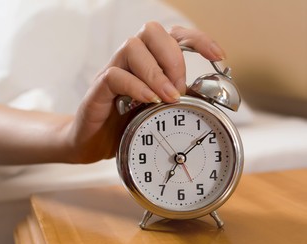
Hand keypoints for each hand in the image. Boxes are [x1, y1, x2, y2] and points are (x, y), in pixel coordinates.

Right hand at [65, 22, 225, 163]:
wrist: (93, 144)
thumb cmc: (125, 126)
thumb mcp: (158, 112)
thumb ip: (177, 99)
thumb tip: (205, 94)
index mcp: (146, 63)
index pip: (172, 36)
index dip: (197, 40)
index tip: (218, 57)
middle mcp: (128, 61)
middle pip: (151, 31)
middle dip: (173, 56)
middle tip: (179, 86)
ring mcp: (112, 72)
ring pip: (132, 47)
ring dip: (156, 73)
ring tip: (167, 98)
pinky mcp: (98, 90)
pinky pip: (114, 76)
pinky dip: (136, 87)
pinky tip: (148, 102)